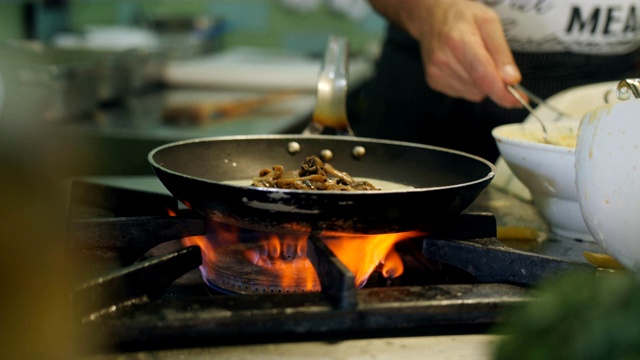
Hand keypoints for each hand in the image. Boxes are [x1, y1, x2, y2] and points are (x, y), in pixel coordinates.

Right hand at [369, 0, 522, 107]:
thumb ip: (502, 52)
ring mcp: (436, 73)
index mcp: (459, 42)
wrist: (432, 17)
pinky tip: (463, 67)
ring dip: (480, 83)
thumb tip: (511, 79)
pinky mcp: (433, 82)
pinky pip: (462, 93)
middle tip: (492, 62)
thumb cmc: (461, 17)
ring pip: (473, 94)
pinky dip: (469, 85)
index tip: (518, 99)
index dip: (502, 93)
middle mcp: (444, 61)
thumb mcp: (489, 23)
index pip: (483, 76)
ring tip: (473, 60)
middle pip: (480, 88)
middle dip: (493, 81)